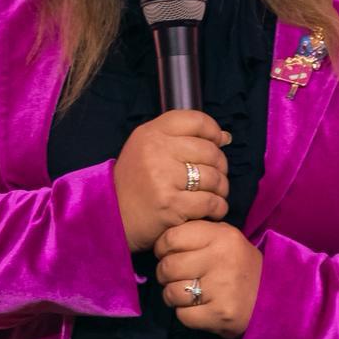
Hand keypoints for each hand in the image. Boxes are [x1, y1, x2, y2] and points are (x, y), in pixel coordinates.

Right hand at [114, 110, 232, 253]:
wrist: (113, 217)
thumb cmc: (136, 182)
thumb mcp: (147, 148)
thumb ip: (182, 138)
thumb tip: (225, 137)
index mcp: (151, 133)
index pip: (196, 120)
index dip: (214, 131)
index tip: (218, 143)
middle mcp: (156, 150)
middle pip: (210, 150)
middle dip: (220, 165)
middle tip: (216, 176)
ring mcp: (163, 177)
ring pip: (214, 177)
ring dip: (221, 189)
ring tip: (214, 194)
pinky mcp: (170, 204)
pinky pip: (210, 202)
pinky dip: (218, 208)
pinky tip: (213, 209)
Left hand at [154, 219, 262, 338]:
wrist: (273, 297)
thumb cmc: (240, 264)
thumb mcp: (225, 237)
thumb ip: (197, 232)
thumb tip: (161, 240)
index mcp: (221, 235)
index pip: (171, 237)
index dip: (162, 248)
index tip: (168, 255)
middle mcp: (222, 258)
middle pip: (168, 266)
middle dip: (164, 275)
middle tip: (174, 278)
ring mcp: (222, 288)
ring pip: (171, 292)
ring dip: (173, 296)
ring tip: (187, 294)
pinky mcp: (221, 314)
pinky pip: (183, 315)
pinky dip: (186, 314)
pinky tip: (198, 308)